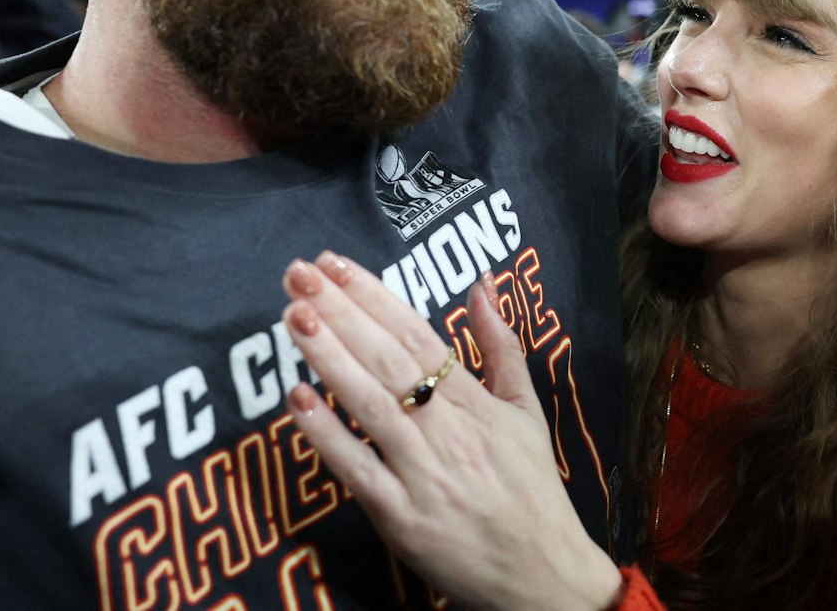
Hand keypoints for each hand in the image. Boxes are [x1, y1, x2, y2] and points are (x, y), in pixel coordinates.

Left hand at [280, 253, 622, 610]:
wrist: (542, 571)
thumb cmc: (531, 489)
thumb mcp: (526, 409)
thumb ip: (501, 346)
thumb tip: (483, 283)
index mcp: (476, 402)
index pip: (417, 336)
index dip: (374, 297)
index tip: (335, 265)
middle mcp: (448, 430)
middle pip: (388, 361)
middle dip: (341, 313)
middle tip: (299, 276)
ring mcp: (423, 473)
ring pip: (370, 405)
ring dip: (329, 359)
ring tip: (294, 317)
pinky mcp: (401, 516)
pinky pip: (358, 469)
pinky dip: (326, 435)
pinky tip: (296, 400)